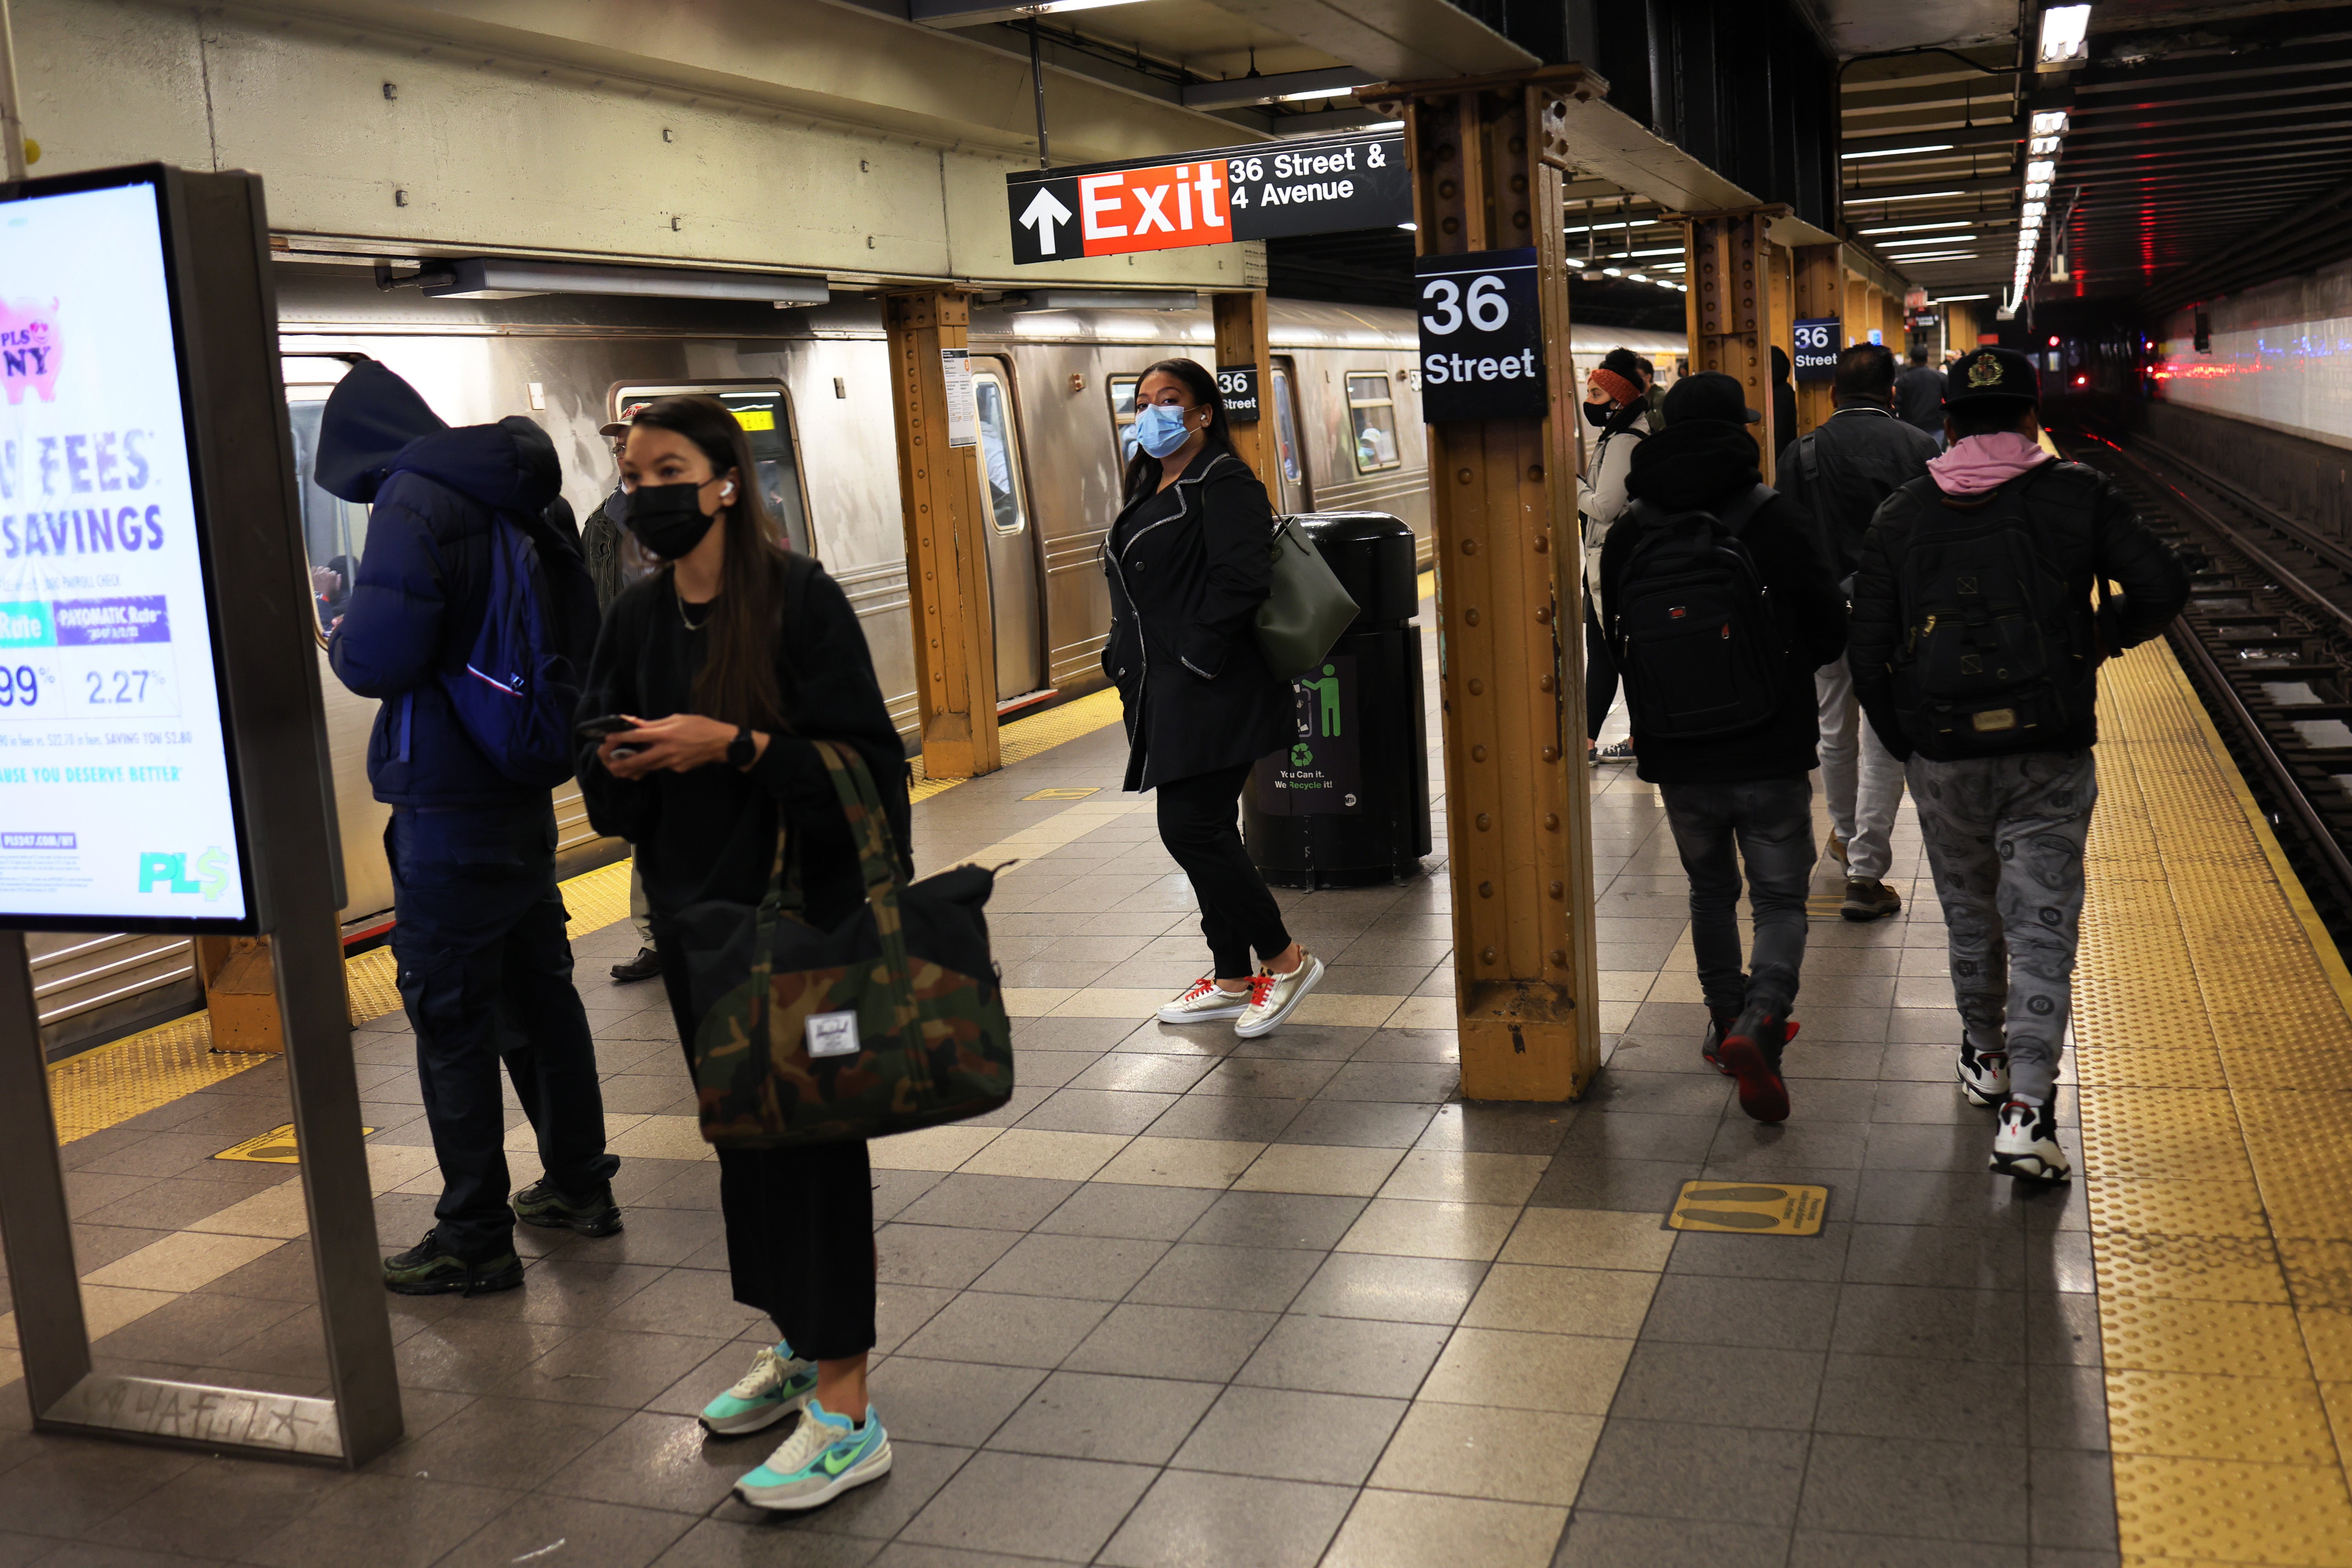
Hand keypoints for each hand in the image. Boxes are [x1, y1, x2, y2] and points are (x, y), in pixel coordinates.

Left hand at [310, 566, 341, 596]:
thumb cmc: (329, 594)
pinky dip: (315, 570)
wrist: (318, 598)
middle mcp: (324, 572)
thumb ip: (339, 581)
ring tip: (321, 574)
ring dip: (322, 570)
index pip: (334, 572)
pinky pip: (313, 568)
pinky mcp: (311, 574)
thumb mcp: (337, 590)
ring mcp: (317, 573)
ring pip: (320, 568)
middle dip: (328, 572)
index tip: (333, 579)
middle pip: (327, 569)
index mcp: (331, 576)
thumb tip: (339, 575)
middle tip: (327, 577)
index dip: (334, 576)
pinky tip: (316, 573)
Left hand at [598, 713, 738, 777]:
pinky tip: (656, 759)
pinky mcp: (678, 769)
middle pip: (638, 760)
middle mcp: (667, 750)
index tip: (608, 739)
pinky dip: (656, 763)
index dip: (621, 738)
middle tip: (610, 765)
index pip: (637, 736)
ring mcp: (673, 762)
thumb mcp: (677, 718)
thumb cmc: (701, 726)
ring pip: (649, 766)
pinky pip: (662, 766)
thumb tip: (635, 723)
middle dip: (622, 763)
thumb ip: (654, 724)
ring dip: (635, 767)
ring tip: (623, 767)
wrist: (722, 743)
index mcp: (666, 734)